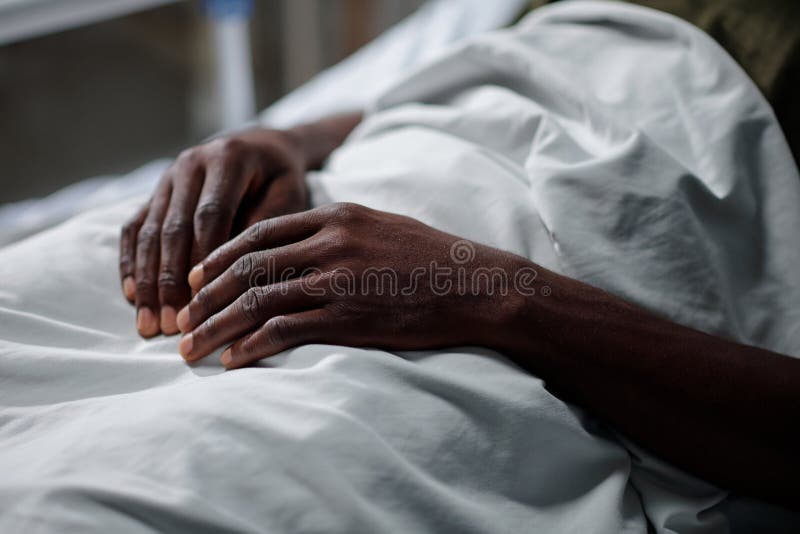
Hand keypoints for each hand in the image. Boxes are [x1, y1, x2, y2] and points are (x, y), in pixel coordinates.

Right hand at [119, 128, 308, 336]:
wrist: (262, 146)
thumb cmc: (282, 178)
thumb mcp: (289, 195)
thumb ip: (266, 226)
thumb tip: (237, 273)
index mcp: (227, 159)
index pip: (210, 215)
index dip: (204, 259)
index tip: (202, 300)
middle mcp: (190, 164)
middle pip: (172, 228)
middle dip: (169, 280)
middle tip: (171, 325)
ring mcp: (167, 177)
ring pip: (149, 232)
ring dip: (147, 280)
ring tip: (149, 323)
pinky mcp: (155, 193)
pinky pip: (135, 228)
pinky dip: (131, 262)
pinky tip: (131, 295)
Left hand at [174, 203, 537, 368]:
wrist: (475, 285)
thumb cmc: (432, 257)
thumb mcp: (382, 226)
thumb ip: (340, 230)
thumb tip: (303, 247)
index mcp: (336, 216)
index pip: (261, 232)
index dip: (222, 255)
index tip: (198, 275)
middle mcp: (330, 243)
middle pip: (248, 267)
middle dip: (206, 295)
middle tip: (181, 319)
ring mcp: (337, 280)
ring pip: (257, 301)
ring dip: (217, 326)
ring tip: (191, 349)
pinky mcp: (348, 317)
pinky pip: (284, 331)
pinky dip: (251, 347)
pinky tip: (233, 361)